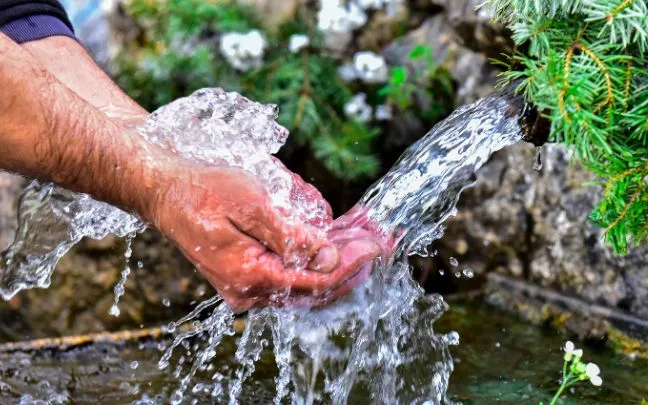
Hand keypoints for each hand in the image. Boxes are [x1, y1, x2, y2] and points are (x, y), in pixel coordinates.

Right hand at [151, 163, 381, 310]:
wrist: (164, 190)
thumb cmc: (203, 190)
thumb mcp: (252, 204)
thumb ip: (292, 236)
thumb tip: (330, 258)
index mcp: (249, 277)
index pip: (315, 282)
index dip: (351, 264)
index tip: (378, 244)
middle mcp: (249, 290)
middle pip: (315, 287)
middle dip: (351, 263)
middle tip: (380, 241)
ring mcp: (247, 284)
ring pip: (305, 279)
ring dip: (335, 257)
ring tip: (363, 233)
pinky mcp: (247, 272)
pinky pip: (290, 270)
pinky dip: (313, 253)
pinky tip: (331, 232)